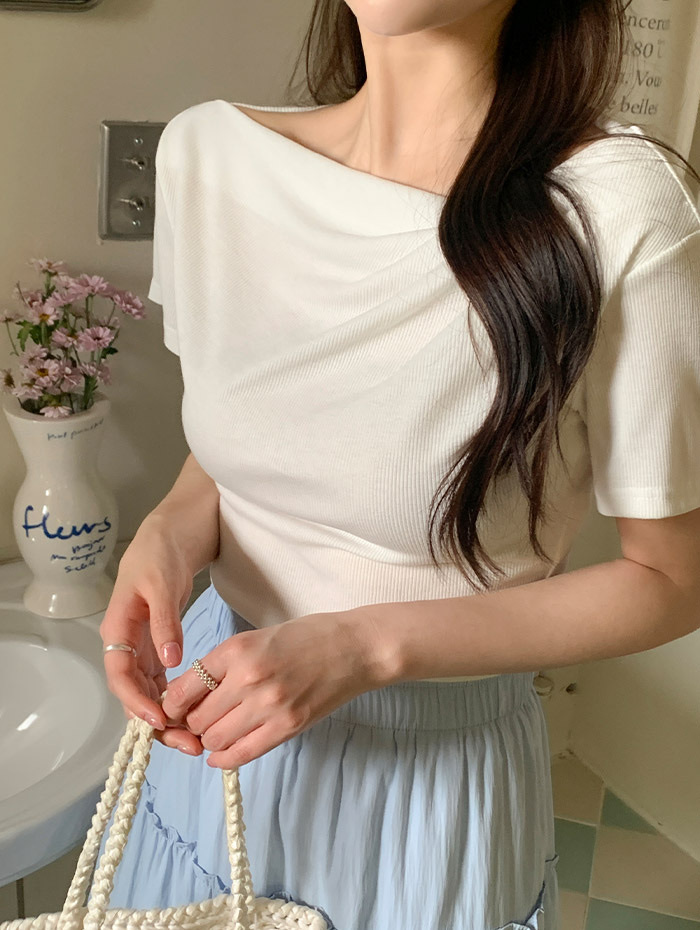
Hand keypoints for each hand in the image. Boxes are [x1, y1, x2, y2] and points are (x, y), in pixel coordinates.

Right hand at [99, 515, 204, 755]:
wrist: (172, 532)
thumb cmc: (160, 552)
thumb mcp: (162, 583)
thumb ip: (165, 622)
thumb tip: (169, 660)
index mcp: (119, 629)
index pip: (120, 676)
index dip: (136, 702)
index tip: (160, 720)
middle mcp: (127, 644)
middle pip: (134, 694)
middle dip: (157, 723)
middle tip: (188, 743)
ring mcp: (143, 647)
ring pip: (149, 693)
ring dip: (169, 718)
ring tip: (196, 739)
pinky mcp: (159, 646)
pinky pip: (162, 682)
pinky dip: (176, 700)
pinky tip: (196, 715)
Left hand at [161, 609, 383, 767]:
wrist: (355, 648)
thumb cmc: (307, 637)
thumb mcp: (257, 637)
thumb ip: (224, 664)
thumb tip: (189, 694)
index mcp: (237, 650)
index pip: (184, 688)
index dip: (173, 704)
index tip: (174, 708)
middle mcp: (248, 678)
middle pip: (197, 718)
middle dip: (191, 722)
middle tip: (199, 719)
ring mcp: (269, 706)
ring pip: (215, 739)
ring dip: (210, 739)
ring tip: (218, 730)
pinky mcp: (288, 727)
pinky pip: (242, 754)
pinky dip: (226, 758)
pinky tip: (223, 753)